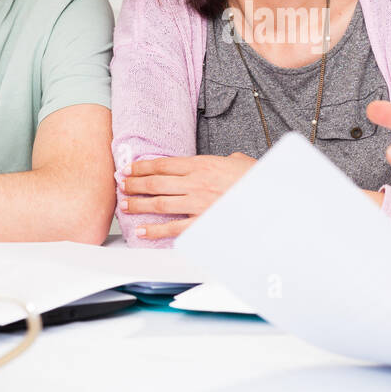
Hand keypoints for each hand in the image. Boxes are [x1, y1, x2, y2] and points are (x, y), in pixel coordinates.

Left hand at [118, 153, 256, 238]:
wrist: (268, 196)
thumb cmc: (255, 179)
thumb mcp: (240, 161)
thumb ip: (228, 161)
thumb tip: (229, 160)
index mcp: (202, 165)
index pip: (163, 165)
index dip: (142, 167)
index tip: (129, 168)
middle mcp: (195, 182)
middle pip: (156, 182)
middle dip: (135, 184)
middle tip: (121, 185)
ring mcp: (197, 203)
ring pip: (159, 203)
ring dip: (139, 204)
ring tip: (125, 205)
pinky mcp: (202, 222)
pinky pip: (173, 227)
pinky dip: (155, 229)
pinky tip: (142, 230)